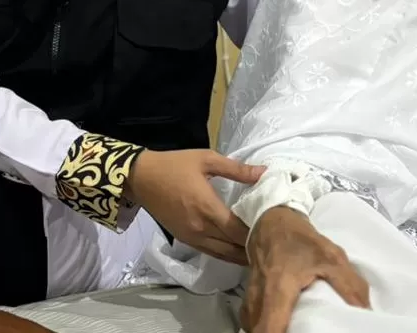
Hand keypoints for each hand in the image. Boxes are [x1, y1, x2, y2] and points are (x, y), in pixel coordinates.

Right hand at [124, 149, 263, 264]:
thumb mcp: (206, 160)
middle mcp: (201, 228)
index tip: (275, 230)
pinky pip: (211, 252)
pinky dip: (227, 253)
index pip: (238, 230)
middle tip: (274, 244)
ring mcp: (192, 237)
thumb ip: (237, 169)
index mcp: (208, 208)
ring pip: (223, 254)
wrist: (141, 177)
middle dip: (253, 247)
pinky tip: (239, 251)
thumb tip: (264, 172)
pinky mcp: (185, 239)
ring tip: (261, 252)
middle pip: (233, 247)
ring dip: (241, 255)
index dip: (258, 233)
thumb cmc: (175, 165)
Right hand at [240, 207, 370, 332]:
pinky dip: (265, 327)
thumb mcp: (332, 258)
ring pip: (254, 327)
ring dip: (270, 331)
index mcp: (278, 289)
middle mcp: (259, 299)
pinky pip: (253, 321)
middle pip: (259, 331)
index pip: (269, 329)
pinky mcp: (250, 299)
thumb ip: (350, 287)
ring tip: (294, 331)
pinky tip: (281, 326)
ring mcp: (250, 300)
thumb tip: (366, 313)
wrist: (272, 222)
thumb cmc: (301, 240)